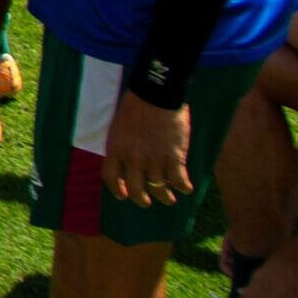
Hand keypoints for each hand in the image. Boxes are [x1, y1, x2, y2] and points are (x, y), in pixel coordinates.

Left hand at [103, 90, 190, 207]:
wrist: (157, 94)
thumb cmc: (136, 106)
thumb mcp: (118, 126)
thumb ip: (121, 145)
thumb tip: (124, 160)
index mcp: (116, 149)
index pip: (110, 177)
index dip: (117, 189)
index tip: (124, 195)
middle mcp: (133, 159)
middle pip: (136, 190)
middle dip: (142, 200)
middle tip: (147, 202)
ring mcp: (154, 160)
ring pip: (159, 189)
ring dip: (165, 197)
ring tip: (170, 199)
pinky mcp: (174, 157)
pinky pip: (179, 181)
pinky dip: (184, 187)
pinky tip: (186, 188)